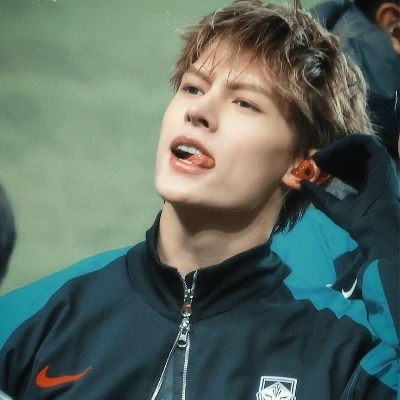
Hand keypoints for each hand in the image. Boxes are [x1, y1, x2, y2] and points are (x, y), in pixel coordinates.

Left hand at [300, 134, 399, 261]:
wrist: (373, 225)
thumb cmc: (357, 220)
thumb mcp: (331, 206)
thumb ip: (317, 195)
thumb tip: (302, 184)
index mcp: (364, 184)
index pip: (345, 170)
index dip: (329, 166)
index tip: (313, 166)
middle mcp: (372, 172)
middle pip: (349, 157)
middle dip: (330, 156)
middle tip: (314, 159)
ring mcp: (378, 164)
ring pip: (355, 147)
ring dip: (335, 149)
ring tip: (319, 156)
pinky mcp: (382, 157)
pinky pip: (363, 142)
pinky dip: (345, 143)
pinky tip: (330, 152)